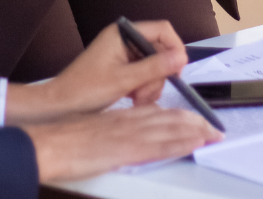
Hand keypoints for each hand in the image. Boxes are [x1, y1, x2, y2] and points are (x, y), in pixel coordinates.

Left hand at [5, 21, 186, 124]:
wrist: (59, 106)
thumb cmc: (85, 90)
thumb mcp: (124, 80)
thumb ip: (154, 67)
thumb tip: (182, 57)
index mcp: (122, 33)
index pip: (162, 30)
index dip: (175, 47)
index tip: (178, 71)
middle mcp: (124, 40)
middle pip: (159, 51)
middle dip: (158, 75)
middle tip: (146, 94)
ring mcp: (123, 55)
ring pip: (154, 67)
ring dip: (150, 86)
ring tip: (136, 100)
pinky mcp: (122, 69)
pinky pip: (144, 75)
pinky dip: (143, 89)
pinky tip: (134, 100)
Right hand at [23, 106, 220, 181]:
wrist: (48, 143)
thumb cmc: (64, 140)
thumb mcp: (95, 131)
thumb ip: (114, 131)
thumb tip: (123, 137)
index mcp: (122, 117)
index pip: (159, 112)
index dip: (181, 116)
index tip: (196, 121)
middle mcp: (129, 121)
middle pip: (170, 117)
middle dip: (196, 123)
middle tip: (215, 128)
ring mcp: (129, 134)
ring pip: (171, 128)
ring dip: (196, 131)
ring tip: (214, 134)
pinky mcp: (127, 149)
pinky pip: (161, 145)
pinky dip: (181, 142)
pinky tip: (195, 143)